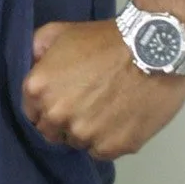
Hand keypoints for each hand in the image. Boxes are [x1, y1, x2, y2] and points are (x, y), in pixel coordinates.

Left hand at [22, 17, 184, 159]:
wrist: (153, 49)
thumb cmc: (106, 39)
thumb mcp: (60, 31)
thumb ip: (36, 50)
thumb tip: (32, 67)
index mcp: (38, 89)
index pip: (32, 113)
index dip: (47, 107)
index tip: (64, 99)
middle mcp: (57, 115)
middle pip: (52, 132)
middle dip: (65, 121)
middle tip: (87, 104)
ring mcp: (85, 134)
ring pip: (78, 143)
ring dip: (88, 131)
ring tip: (107, 109)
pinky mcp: (113, 146)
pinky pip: (102, 152)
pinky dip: (109, 139)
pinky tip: (121, 118)